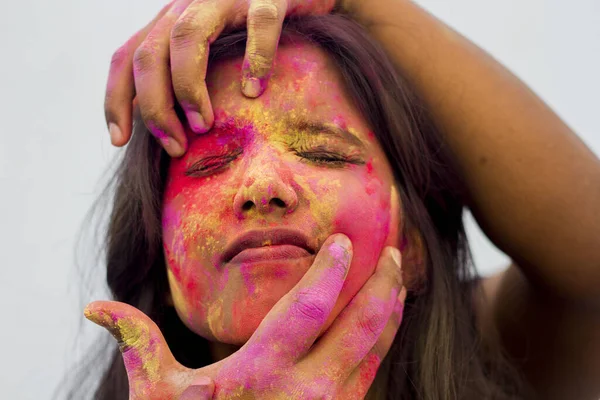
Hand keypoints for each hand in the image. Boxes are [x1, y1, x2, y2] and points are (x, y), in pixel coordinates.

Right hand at [85, 234, 405, 398]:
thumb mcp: (156, 398)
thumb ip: (137, 345)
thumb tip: (96, 307)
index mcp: (260, 376)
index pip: (306, 309)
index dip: (330, 270)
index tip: (345, 242)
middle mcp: (307, 394)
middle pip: (361, 328)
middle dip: (384, 285)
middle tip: (396, 254)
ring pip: (375, 353)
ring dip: (390, 314)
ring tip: (398, 282)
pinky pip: (369, 377)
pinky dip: (380, 346)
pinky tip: (380, 329)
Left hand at [104, 0, 337, 156]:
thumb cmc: (260, 33)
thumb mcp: (216, 53)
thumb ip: (191, 77)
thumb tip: (173, 128)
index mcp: (173, 21)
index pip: (127, 57)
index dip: (115, 99)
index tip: (119, 139)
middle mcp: (191, 5)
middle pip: (149, 54)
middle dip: (154, 108)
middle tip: (176, 147)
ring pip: (186, 36)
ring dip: (188, 88)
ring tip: (204, 125)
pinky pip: (258, 24)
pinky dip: (254, 60)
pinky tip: (253, 92)